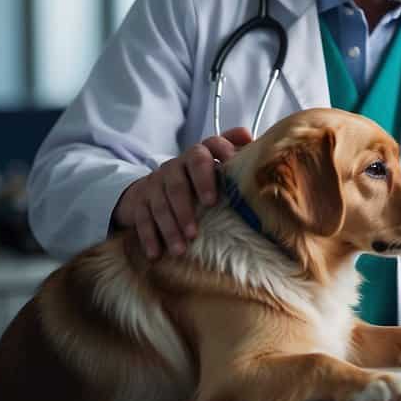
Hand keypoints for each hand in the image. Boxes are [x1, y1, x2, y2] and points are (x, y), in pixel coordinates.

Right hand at [113, 127, 252, 258]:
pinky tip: (156, 253)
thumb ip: (237, 154)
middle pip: (179, 183)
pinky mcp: (140, 200)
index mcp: (200, 154)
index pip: (210, 147)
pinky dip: (149, 236)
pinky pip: (142, 218)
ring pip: (161, 205)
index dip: (217, 163)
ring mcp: (156, 182)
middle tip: (194, 230)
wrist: (155, 185)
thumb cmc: (197, 179)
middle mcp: (176, 165)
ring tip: (180, 249)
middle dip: (186, 207)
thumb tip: (261, 147)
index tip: (217, 190)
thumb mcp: (217, 165)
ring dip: (170, 228)